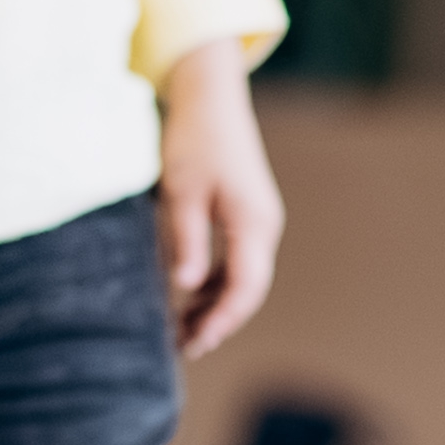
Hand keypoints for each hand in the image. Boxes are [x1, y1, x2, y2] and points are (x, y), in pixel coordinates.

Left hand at [157, 43, 284, 357]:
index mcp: (253, 223)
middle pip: (247, 289)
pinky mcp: (246, 214)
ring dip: (215, 304)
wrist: (210, 97)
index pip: (244, 288)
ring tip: (181, 328)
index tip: (194, 344)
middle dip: (218, 321)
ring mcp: (258, 220)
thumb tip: (184, 288)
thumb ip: (185, 240)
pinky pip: (236, 260)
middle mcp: (264, 226)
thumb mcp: (180, 191)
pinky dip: (215, 281)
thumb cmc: (194, 139)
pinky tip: (189, 293)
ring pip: (242, 277)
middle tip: (183, 347)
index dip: (220, 322)